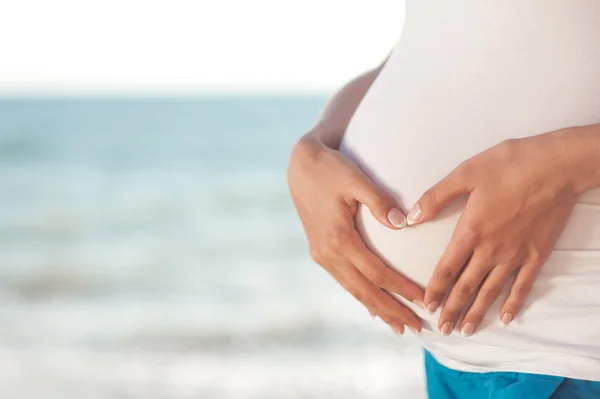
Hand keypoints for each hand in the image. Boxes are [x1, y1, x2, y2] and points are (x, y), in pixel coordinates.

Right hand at [288, 135, 423, 333]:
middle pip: (365, 290)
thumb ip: (379, 202)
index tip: (423, 301)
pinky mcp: (320, 252)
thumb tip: (404, 223)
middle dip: (392, 311)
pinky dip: (361, 296)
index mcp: (339, 239)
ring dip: (377, 309)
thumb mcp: (355, 179)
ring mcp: (322, 255)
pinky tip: (372, 308)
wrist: (301, 166)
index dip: (401, 289)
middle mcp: (328, 253)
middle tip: (416, 328)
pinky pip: (344, 281)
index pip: (377, 273)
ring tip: (398, 326)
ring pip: (354, 290)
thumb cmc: (331, 169)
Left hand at [407, 130, 586, 335]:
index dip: (435, 290)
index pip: (446, 268)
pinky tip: (506, 319)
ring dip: (477, 312)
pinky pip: (523, 286)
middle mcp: (491, 250)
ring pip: (491, 291)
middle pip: (466, 287)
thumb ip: (436, 197)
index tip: (427, 306)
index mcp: (470, 231)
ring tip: (466, 330)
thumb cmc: (509, 165)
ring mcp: (515, 255)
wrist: (556, 166)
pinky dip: (513, 304)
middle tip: (443, 329)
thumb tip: (411, 217)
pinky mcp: (537, 255)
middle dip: (452, 309)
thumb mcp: (465, 174)